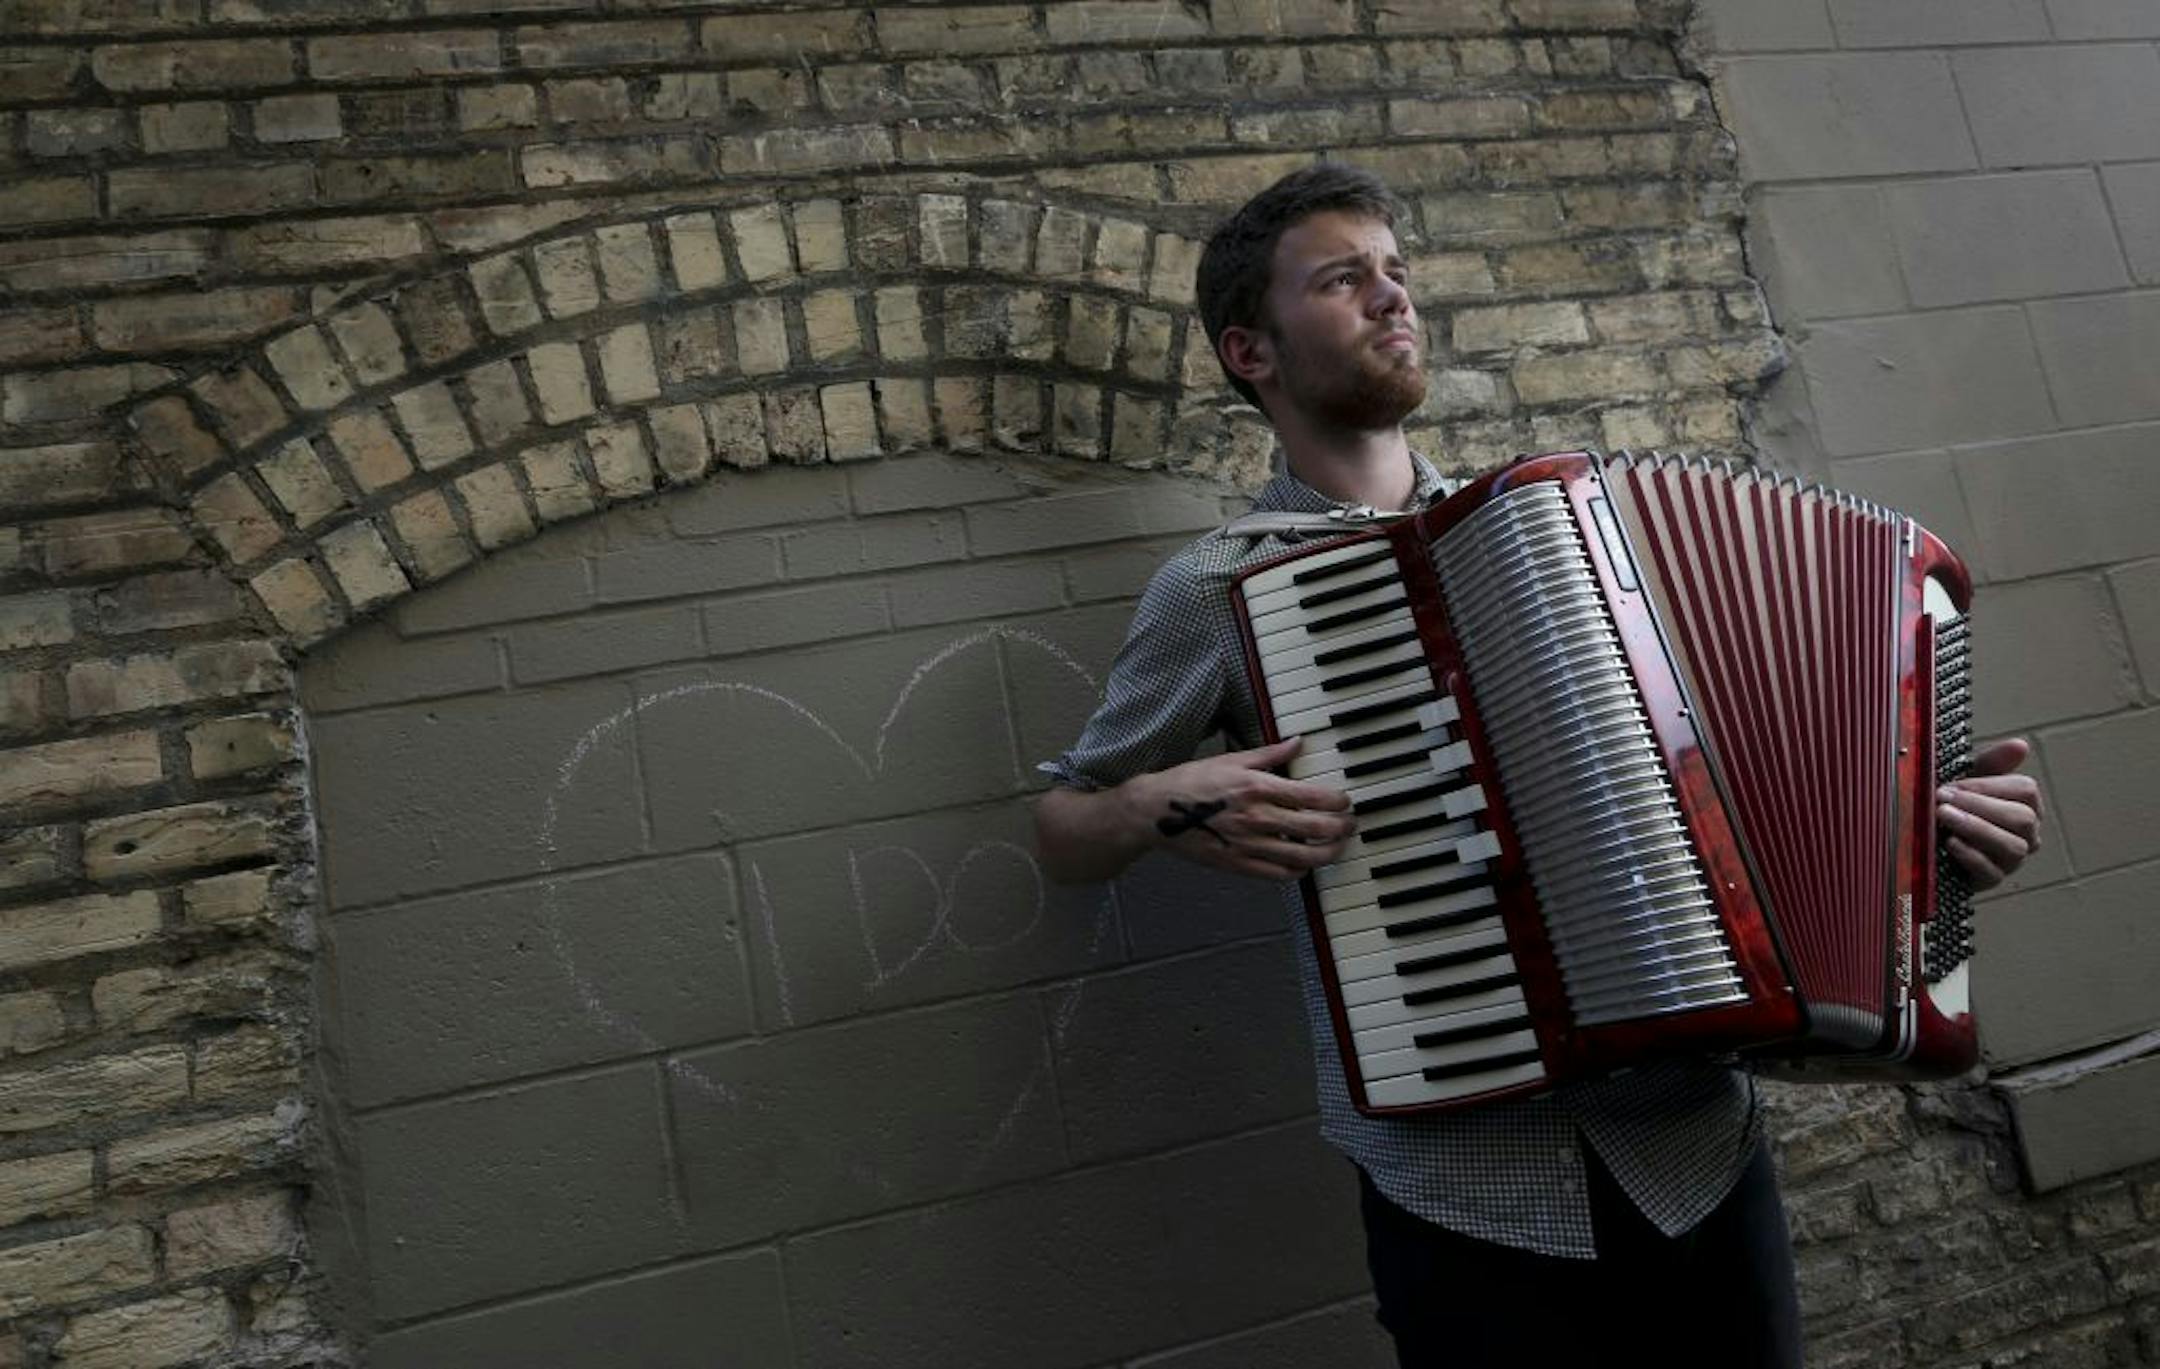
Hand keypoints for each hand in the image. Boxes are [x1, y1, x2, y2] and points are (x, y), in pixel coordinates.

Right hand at [1146, 736, 1355, 880]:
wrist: (1155, 812)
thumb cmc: (1191, 782)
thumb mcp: (1230, 759)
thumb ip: (1269, 753)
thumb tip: (1297, 741)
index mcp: (1257, 787)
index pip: (1313, 797)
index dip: (1338, 802)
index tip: (1345, 802)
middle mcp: (1257, 818)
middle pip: (1316, 829)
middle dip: (1342, 828)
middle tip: (1349, 824)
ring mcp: (1248, 845)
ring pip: (1303, 857)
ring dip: (1328, 853)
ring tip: (1336, 846)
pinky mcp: (1238, 865)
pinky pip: (1278, 876)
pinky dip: (1298, 872)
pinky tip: (1304, 864)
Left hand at [1940, 738, 2043, 890]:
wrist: (1931, 841)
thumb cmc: (1956, 806)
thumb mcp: (1970, 779)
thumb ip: (1992, 762)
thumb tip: (2020, 745)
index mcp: (2025, 804)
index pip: (2026, 791)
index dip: (1991, 785)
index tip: (1957, 784)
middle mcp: (2026, 833)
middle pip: (2022, 818)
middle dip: (1980, 806)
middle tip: (1944, 798)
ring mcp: (2012, 859)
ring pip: (2011, 846)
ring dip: (1975, 828)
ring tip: (1945, 816)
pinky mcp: (1992, 880)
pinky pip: (1991, 871)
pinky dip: (1970, 856)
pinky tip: (1950, 843)